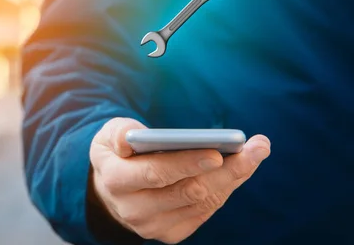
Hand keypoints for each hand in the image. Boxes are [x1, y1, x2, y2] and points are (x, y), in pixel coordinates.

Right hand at [89, 118, 270, 243]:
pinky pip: (205, 211)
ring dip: (233, 177)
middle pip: (189, 191)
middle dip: (226, 169)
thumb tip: (129, 139)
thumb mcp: (109, 135)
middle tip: (256, 148)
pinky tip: (240, 169)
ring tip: (256, 153)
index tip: (217, 153)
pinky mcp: (170, 233)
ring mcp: (153, 226)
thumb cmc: (116, 153)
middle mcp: (133, 209)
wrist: (110, 189)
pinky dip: (225, 189)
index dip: (187, 164)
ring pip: (202, 201)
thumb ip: (119, 132)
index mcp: (115, 180)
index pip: (156, 173)